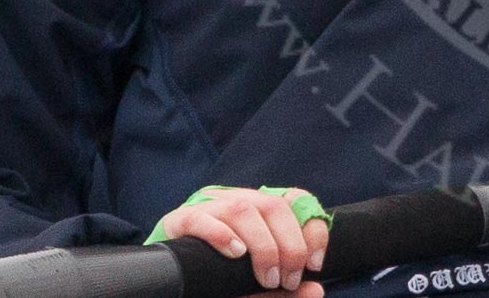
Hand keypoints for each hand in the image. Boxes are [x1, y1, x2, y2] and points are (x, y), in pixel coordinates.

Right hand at [155, 186, 329, 295]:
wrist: (172, 280)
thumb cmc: (219, 278)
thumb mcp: (256, 285)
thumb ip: (284, 291)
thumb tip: (316, 291)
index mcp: (259, 207)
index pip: (296, 200)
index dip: (312, 228)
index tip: (315, 264)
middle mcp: (236, 200)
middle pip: (274, 205)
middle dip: (289, 245)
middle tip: (287, 280)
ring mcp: (207, 207)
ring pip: (242, 209)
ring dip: (262, 245)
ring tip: (267, 277)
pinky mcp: (179, 220)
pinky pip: (199, 218)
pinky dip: (221, 235)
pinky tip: (235, 254)